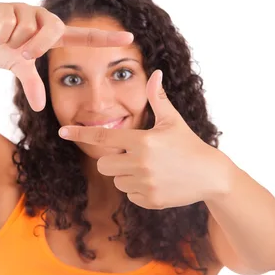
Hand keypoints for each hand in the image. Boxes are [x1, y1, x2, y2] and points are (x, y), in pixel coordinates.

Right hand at [0, 2, 133, 110]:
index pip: (86, 36)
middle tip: (22, 53)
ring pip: (26, 29)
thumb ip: (32, 84)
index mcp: (55, 34)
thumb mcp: (20, 68)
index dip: (107, 38)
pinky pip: (8, 25)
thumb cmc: (5, 52)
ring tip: (6, 41)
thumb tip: (39, 107)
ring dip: (12, 42)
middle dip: (35, 45)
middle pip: (52, 29)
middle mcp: (45, 19)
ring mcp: (27, 10)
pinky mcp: (8, 5)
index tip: (130, 38)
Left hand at [58, 70, 229, 208]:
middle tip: (132, 156)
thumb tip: (154, 74)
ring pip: (116, 180)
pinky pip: (130, 195)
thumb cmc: (189, 144)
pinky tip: (156, 182)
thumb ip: (157, 99)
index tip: (62, 131)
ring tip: (150, 169)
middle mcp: (140, 163)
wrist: (212, 176)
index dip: (80, 133)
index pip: (103, 136)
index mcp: (142, 141)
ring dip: (126, 175)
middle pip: (103, 164)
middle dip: (113, 160)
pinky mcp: (151, 200)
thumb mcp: (172, 120)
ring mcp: (145, 184)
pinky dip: (138, 190)